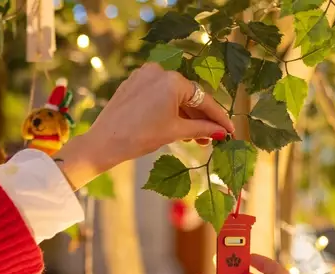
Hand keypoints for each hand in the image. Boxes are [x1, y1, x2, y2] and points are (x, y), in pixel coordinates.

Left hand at [55, 63, 234, 188]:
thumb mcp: (175, 132)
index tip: (229, 130)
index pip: (202, 99)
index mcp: (172, 80)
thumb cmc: (140, 137)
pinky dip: (168, 109)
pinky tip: (176, 126)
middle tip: (211, 138)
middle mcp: (159, 71)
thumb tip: (220, 131)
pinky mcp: (132, 83)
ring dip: (184, 115)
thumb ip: (201, 128)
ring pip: (172, 96)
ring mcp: (143, 75)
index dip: (218, 117)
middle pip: (187, 96)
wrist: (104, 142)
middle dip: (199, 119)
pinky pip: (157, 94)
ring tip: (194, 138)